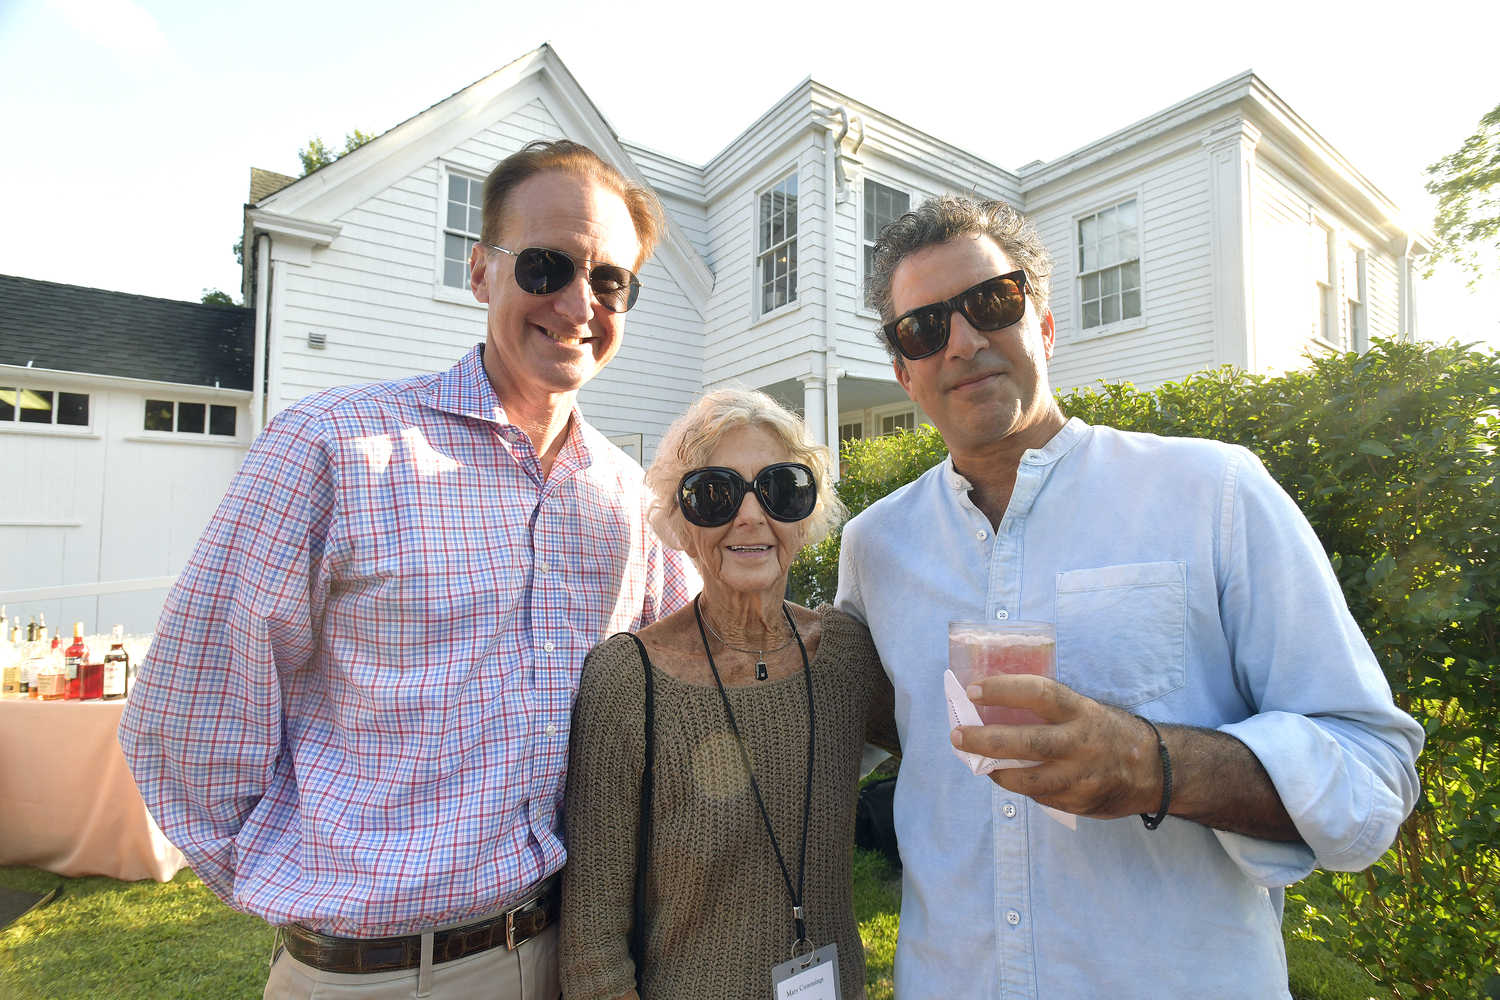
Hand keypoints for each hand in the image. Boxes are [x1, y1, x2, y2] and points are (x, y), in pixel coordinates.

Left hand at [950, 674, 1161, 818]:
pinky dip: (1020, 787)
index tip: (974, 690)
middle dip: (985, 740)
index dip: (1003, 690)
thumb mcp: (1087, 710)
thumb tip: (996, 708)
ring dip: (996, 773)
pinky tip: (1010, 778)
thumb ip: (1051, 712)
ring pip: (1027, 781)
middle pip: (1026, 743)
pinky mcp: (1079, 804)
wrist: (1156, 771)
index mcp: (1083, 712)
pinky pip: (1040, 798)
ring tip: (979, 764)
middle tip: (958, 735)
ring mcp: (1081, 778)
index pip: (1039, 694)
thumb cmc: (1110, 733)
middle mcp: (1082, 744)